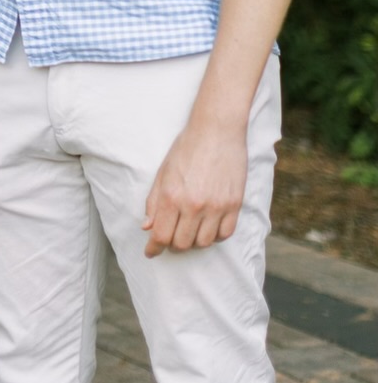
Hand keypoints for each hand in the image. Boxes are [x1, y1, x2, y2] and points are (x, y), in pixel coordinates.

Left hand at [143, 119, 246, 255]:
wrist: (217, 130)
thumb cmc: (187, 148)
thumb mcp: (163, 172)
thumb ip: (154, 201)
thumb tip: (147, 228)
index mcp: (172, 196)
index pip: (161, 235)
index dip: (154, 248)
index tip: (151, 252)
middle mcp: (194, 205)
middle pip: (182, 244)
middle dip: (173, 244)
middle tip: (171, 236)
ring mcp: (216, 206)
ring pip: (204, 243)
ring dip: (194, 241)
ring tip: (190, 230)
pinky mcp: (234, 204)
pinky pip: (225, 234)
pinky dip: (215, 236)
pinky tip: (209, 227)